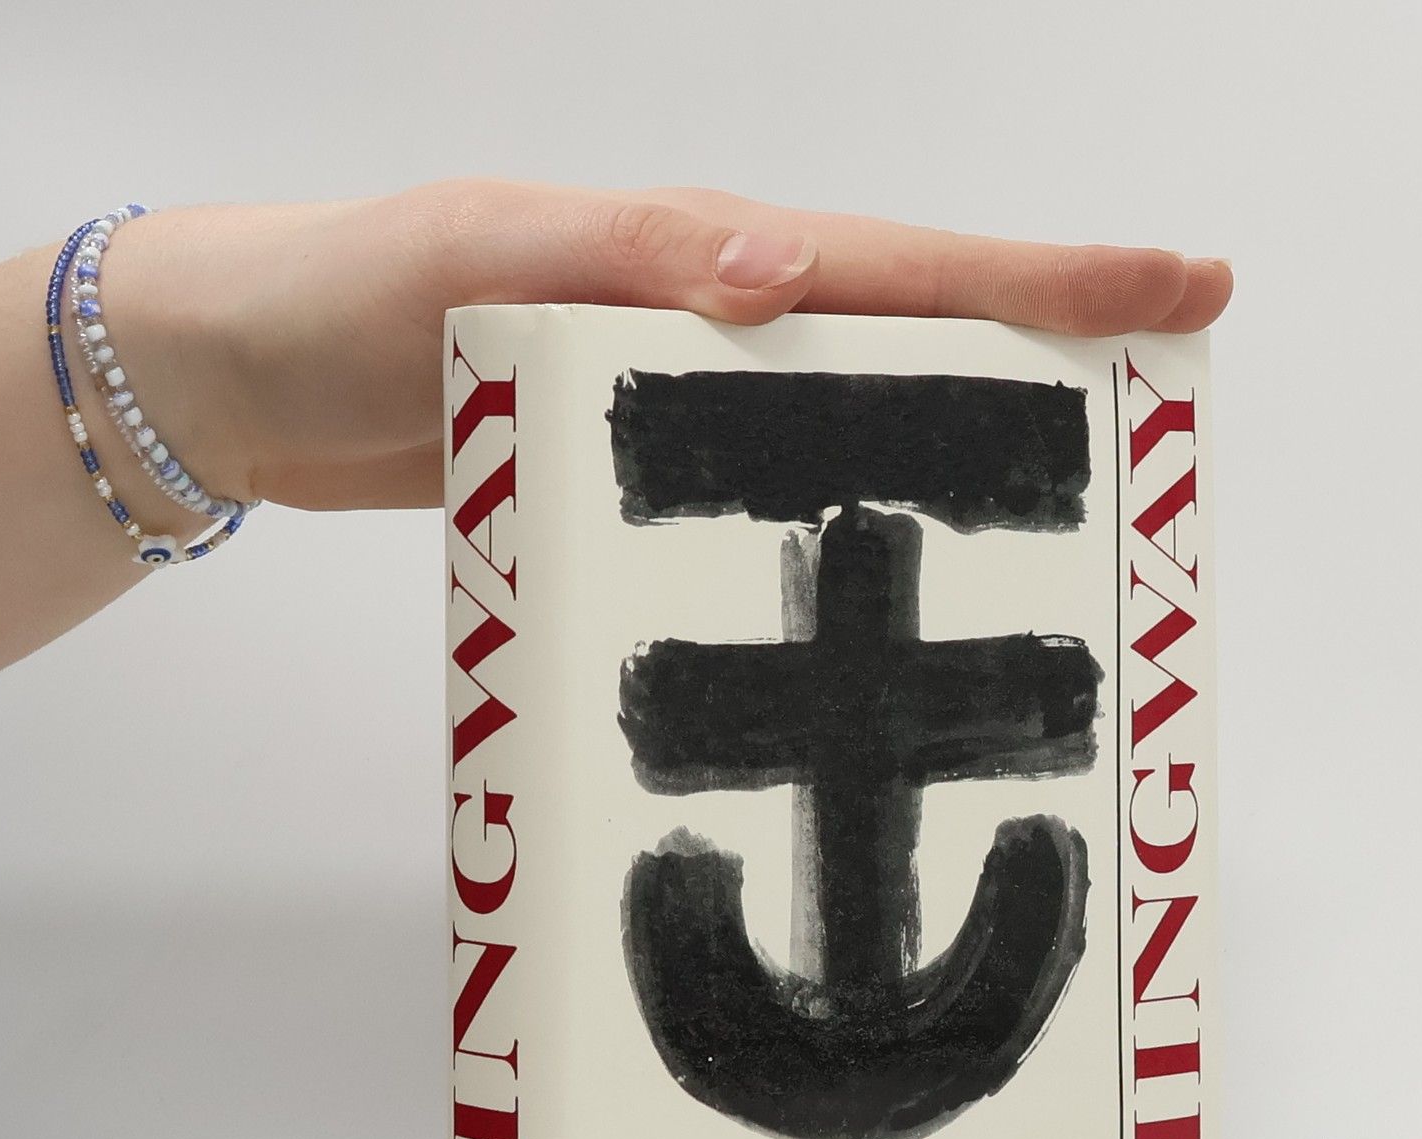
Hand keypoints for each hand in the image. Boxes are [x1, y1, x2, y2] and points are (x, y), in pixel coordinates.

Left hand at [106, 182, 1233, 515]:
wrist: (241, 378)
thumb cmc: (342, 290)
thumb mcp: (475, 254)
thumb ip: (623, 256)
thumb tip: (786, 264)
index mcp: (694, 258)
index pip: (903, 267)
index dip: (1047, 282)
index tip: (1180, 291)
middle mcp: (701, 330)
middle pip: (903, 355)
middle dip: (1035, 384)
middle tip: (1153, 440)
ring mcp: (665, 415)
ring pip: (835, 446)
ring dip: (935, 485)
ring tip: (1038, 548)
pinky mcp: (618, 489)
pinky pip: (741, 515)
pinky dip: (808, 545)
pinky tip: (848, 601)